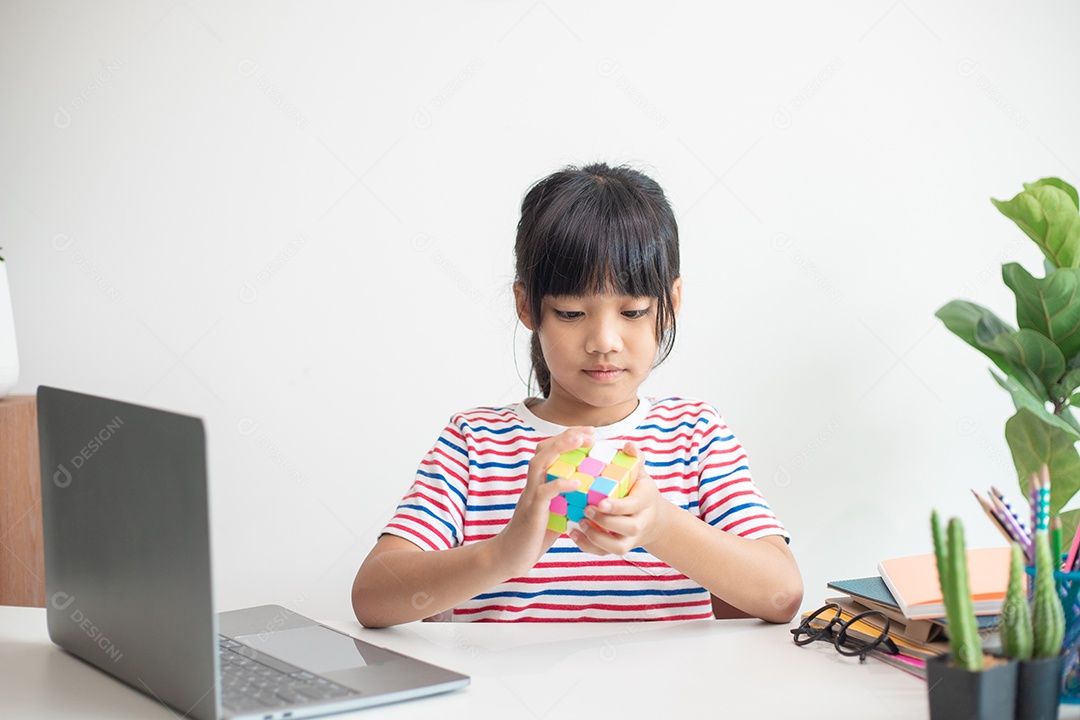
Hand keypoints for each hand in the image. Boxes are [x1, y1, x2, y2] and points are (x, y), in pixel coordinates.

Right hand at [492, 426, 595, 576]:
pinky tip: (576, 482)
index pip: (549, 451)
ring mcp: (530, 497)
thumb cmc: (533, 535)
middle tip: (589, 432)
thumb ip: (566, 500)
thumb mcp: (554, 512)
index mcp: (537, 482)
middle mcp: (532, 484)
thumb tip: (590, 494)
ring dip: (561, 449)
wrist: (509, 557)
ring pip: (540, 464)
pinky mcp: (532, 513)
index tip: (588, 432)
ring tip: (581, 442)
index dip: (566, 438)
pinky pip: (544, 493)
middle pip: (544, 450)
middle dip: (566, 437)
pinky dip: (560, 485)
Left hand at [570, 442, 670, 555]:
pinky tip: (573, 533)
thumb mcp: (640, 472)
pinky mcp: (619, 547)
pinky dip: (588, 546)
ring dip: (596, 537)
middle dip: (606, 522)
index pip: (634, 505)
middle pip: (628, 528)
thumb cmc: (640, 490)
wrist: (652, 518)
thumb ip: (635, 458)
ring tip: (579, 523)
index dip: (618, 506)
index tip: (601, 502)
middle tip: (586, 510)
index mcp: (645, 501)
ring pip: (617, 546)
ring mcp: (630, 538)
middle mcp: (640, 522)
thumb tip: (629, 446)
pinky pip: (604, 553)